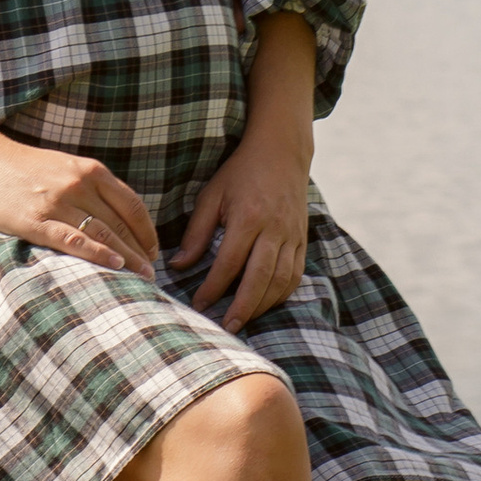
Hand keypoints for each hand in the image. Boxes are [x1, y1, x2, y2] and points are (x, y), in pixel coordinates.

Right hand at [0, 132, 159, 278]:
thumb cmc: (28, 169)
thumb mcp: (68, 167)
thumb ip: (95, 187)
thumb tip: (122, 216)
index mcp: (92, 170)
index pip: (133, 205)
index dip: (147, 231)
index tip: (153, 251)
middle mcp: (79, 184)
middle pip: (121, 223)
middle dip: (141, 251)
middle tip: (152, 273)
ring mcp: (58, 202)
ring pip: (103, 233)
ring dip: (126, 258)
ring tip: (141, 278)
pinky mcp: (37, 221)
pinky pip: (73, 240)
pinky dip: (97, 253)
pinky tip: (114, 265)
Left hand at [172, 139, 309, 329]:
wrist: (282, 153)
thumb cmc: (240, 174)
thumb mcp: (212, 196)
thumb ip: (196, 232)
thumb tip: (178, 265)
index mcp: (248, 216)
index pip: (229, 261)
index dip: (213, 287)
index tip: (199, 304)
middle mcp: (274, 229)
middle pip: (260, 277)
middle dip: (243, 307)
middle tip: (227, 328)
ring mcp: (292, 235)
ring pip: (281, 280)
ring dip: (263, 305)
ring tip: (244, 321)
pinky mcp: (302, 239)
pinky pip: (296, 274)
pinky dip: (281, 294)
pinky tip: (266, 304)